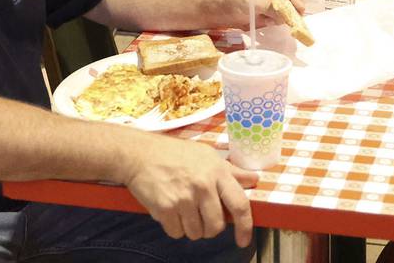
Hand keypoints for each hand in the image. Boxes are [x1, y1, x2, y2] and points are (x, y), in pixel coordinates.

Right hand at [123, 135, 256, 245]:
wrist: (139, 154)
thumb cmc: (174, 153)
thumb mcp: (206, 155)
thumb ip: (231, 171)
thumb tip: (254, 179)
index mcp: (217, 171)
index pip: (240, 204)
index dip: (245, 226)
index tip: (243, 240)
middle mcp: (203, 185)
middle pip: (216, 226)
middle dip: (209, 228)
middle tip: (200, 217)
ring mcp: (184, 198)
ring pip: (196, 233)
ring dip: (190, 228)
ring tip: (182, 209)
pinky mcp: (166, 208)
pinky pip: (176, 233)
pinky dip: (173, 227)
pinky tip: (169, 210)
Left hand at [229, 0, 305, 27]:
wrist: (228, 10)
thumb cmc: (236, 1)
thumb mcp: (250, 2)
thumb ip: (267, 6)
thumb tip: (284, 13)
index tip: (300, 9)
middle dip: (293, 6)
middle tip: (293, 19)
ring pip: (292, 3)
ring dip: (285, 13)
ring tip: (269, 19)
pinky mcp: (279, 2)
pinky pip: (287, 10)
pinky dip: (280, 17)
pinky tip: (268, 20)